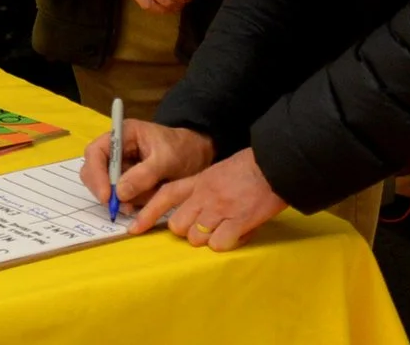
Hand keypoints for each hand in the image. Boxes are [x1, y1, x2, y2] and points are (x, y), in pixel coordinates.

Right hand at [81, 118, 212, 211]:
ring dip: (124, 199)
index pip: (95, 152)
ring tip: (148, 197)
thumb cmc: (183, 150)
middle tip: (123, 207)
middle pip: (93, 171)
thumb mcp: (166, 160)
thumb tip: (119, 192)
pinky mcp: (127, 182)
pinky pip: (121, 197)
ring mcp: (120, 167)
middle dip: (107, 191)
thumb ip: (143, 174)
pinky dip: (132, 203)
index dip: (96, 174)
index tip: (107, 196)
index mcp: (122, 135)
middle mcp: (116, 150)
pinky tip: (149, 200)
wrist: (198, 157)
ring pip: (107, 188)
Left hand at [131, 147, 287, 249]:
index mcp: (199, 181)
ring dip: (208, 238)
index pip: (165, 196)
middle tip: (206, 225)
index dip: (147, 213)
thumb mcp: (218, 172)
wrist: (275, 165)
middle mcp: (204, 196)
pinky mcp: (237, 223)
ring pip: (196, 238)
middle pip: (178, 226)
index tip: (134, 228)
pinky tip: (237, 233)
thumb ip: (203, 190)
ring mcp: (220, 210)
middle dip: (188, 230)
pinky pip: (218, 245)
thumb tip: (195, 214)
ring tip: (225, 228)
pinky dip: (227, 243)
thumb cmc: (250, 169)